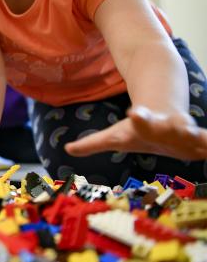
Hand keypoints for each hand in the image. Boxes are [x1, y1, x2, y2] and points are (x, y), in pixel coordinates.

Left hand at [65, 105, 206, 160]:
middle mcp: (164, 125)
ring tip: (200, 136)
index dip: (138, 117)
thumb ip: (92, 144)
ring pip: (193, 132)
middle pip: (168, 124)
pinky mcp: (198, 141)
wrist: (165, 111)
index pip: (139, 120)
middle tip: (181, 125)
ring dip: (197, 136)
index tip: (134, 112)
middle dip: (172, 125)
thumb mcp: (114, 136)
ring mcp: (183, 131)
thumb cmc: (137, 130)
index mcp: (143, 125)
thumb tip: (67, 149)